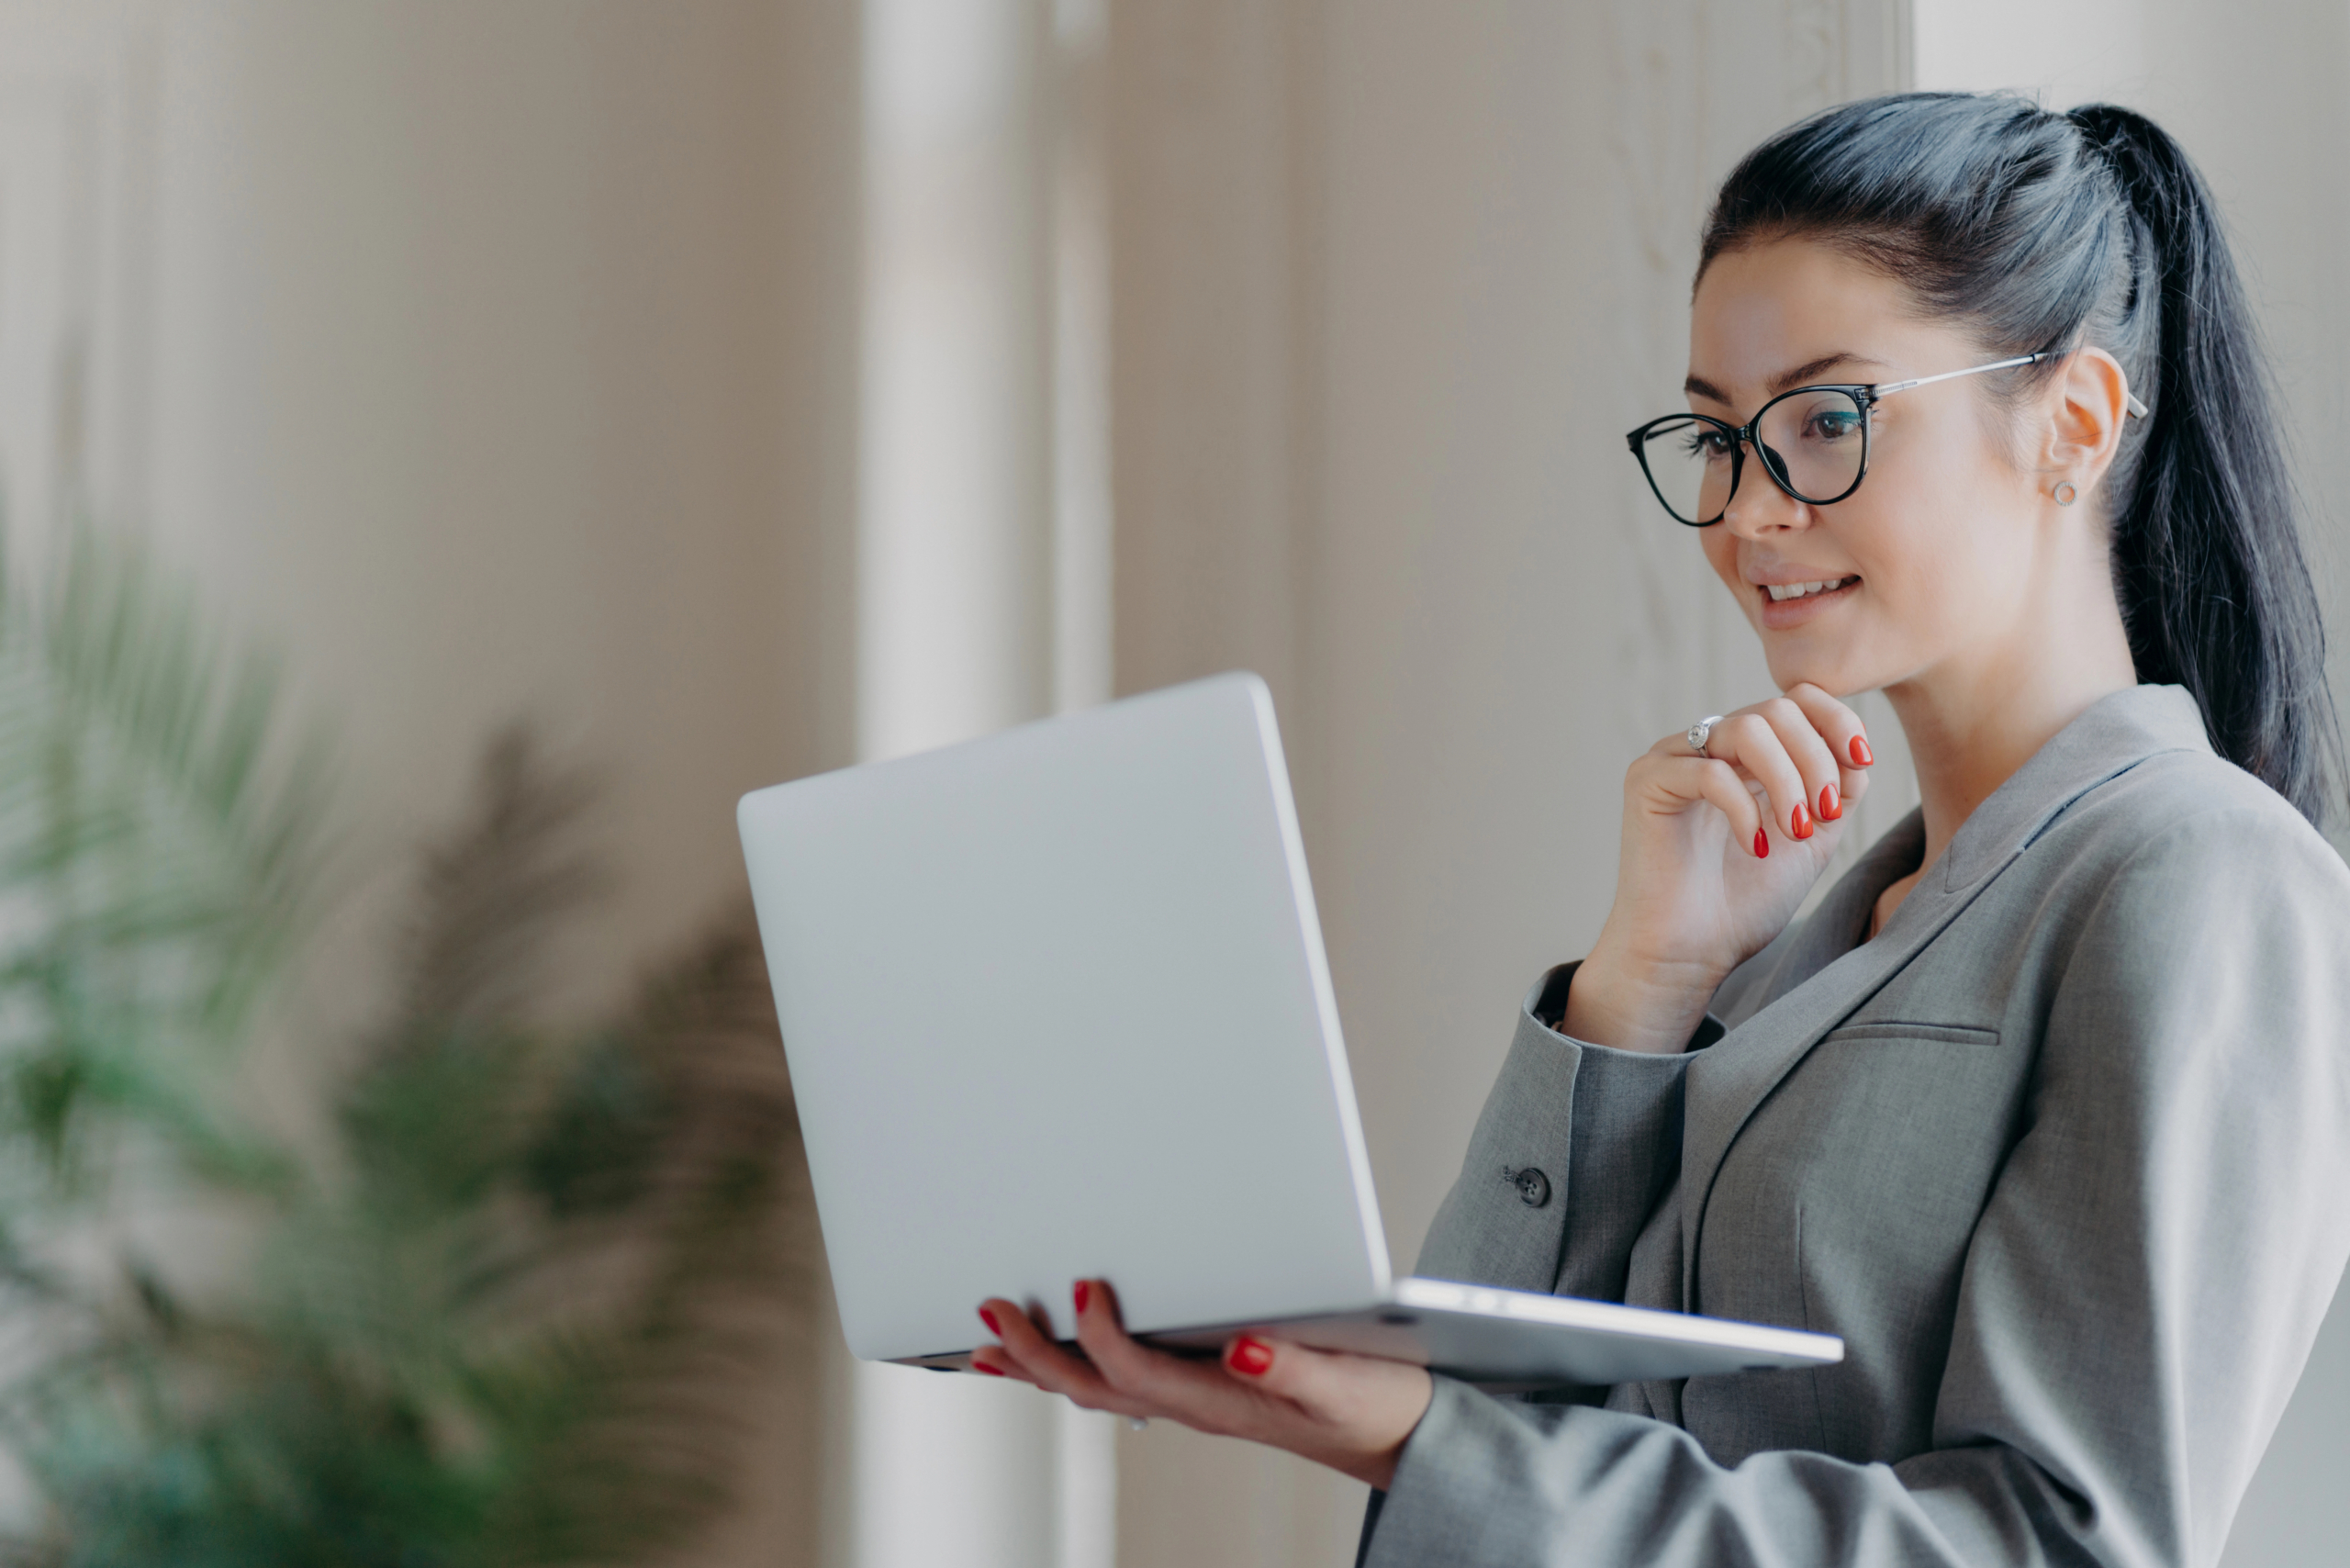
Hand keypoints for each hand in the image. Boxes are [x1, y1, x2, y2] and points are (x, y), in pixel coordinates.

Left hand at [974, 1280, 1433, 1489]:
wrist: (1396, 1432)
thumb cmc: (1374, 1404)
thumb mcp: (1345, 1384)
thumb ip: (1291, 1367)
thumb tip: (1239, 1346)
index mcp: (1220, 1402)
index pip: (1138, 1373)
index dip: (1101, 1334)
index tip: (1083, 1285)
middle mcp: (1193, 1404)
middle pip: (1093, 1389)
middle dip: (1035, 1354)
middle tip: (988, 1312)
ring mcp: (1190, 1399)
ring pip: (1095, 1388)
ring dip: (1040, 1363)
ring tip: (988, 1337)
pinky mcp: (1197, 1386)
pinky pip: (1116, 1379)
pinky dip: (1073, 1360)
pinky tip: (1055, 1346)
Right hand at [1567, 684, 1873, 1052]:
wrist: (1690, 955)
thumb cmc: (1742, 905)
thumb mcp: (1812, 840)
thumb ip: (1835, 791)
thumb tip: (1857, 751)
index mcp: (1745, 755)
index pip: (1795, 700)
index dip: (1836, 719)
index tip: (1863, 761)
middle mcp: (1707, 747)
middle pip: (1776, 709)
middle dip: (1817, 759)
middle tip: (1828, 815)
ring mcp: (1674, 760)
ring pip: (1746, 727)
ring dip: (1788, 779)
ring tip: (1797, 832)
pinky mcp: (1647, 782)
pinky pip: (1709, 771)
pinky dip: (1744, 808)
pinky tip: (1755, 847)